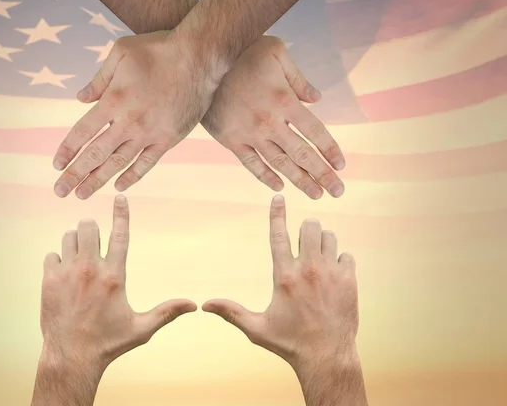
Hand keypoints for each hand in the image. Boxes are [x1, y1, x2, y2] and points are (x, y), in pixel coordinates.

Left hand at [40, 195, 196, 371]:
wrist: (71, 357)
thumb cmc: (109, 343)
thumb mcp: (142, 328)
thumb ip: (167, 312)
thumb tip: (193, 305)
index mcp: (114, 276)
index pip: (120, 235)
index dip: (122, 213)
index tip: (120, 197)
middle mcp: (90, 269)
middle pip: (88, 227)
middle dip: (92, 229)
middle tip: (94, 244)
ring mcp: (67, 273)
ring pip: (68, 236)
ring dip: (75, 243)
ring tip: (80, 259)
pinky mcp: (49, 281)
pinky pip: (51, 255)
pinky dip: (58, 260)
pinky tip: (64, 275)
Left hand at [52, 31, 216, 198]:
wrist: (199, 57)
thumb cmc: (159, 49)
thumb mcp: (121, 52)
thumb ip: (99, 79)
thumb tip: (80, 98)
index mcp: (113, 100)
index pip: (83, 132)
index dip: (68, 150)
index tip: (56, 165)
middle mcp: (129, 122)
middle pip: (96, 154)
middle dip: (75, 174)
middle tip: (60, 192)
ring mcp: (149, 133)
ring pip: (119, 163)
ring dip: (98, 180)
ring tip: (82, 194)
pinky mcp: (168, 138)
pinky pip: (147, 162)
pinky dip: (133, 176)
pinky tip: (119, 186)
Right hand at [201, 36, 345, 198]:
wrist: (202, 62)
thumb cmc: (242, 53)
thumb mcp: (276, 53)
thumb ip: (298, 78)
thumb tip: (316, 99)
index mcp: (284, 101)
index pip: (315, 132)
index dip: (330, 150)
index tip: (341, 166)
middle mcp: (270, 122)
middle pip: (301, 154)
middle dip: (322, 174)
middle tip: (338, 191)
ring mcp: (249, 134)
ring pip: (279, 163)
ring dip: (299, 181)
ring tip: (315, 195)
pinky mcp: (231, 140)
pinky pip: (251, 163)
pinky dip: (265, 177)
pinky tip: (279, 187)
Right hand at [203, 195, 358, 369]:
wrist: (327, 357)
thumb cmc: (289, 342)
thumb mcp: (256, 328)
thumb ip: (231, 312)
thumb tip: (204, 305)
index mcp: (284, 277)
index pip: (279, 236)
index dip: (276, 214)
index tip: (278, 197)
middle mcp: (308, 270)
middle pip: (309, 226)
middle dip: (305, 229)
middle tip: (304, 243)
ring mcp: (331, 274)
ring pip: (329, 236)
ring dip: (322, 242)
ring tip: (318, 259)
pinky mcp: (349, 281)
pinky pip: (346, 255)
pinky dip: (340, 260)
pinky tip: (334, 274)